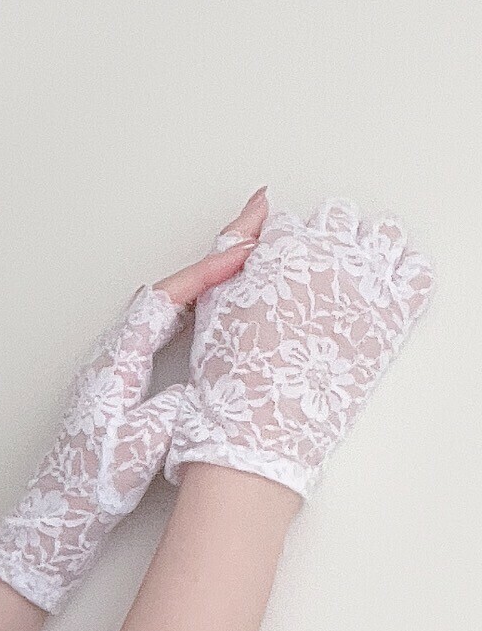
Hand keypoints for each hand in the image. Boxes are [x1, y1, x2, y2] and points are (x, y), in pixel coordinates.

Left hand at [0, 187, 271, 612]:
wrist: (58, 517)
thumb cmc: (94, 484)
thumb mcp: (144, 445)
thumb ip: (175, 408)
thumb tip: (203, 384)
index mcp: (116, 363)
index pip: (166, 302)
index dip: (207, 273)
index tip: (246, 248)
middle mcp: (112, 356)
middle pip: (168, 292)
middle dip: (214, 257)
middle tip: (258, 220)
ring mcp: (116, 367)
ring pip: (167, 307)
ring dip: (207, 279)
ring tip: (248, 250)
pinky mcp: (122, 382)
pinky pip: (164, 329)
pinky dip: (196, 308)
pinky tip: (218, 306)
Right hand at [164, 197, 436, 499]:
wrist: (261, 428)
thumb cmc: (232, 373)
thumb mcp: (213, 299)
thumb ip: (234, 242)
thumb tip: (262, 202)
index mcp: (282, 248)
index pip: (290, 221)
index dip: (281, 245)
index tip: (279, 266)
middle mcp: (329, 256)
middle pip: (338, 217)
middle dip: (324, 238)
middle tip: (314, 272)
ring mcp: (367, 284)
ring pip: (383, 234)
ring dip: (367, 246)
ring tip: (350, 276)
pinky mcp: (395, 313)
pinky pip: (417, 273)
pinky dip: (404, 274)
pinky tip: (382, 290)